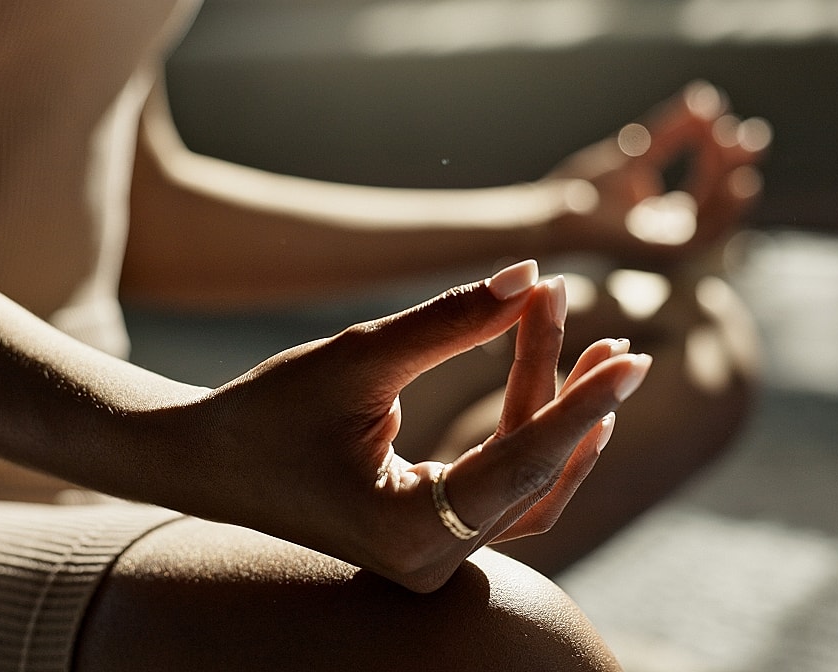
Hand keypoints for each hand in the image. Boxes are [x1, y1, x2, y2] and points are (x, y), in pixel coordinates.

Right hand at [158, 260, 650, 591]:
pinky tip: (561, 391)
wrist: (206, 461)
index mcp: (408, 533)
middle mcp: (429, 562)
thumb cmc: (267, 412)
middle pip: (530, 475)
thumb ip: (450, 321)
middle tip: (609, 334)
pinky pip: (504, 493)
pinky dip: (531, 441)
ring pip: (525, 487)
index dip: (579, 407)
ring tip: (593, 348)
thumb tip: (530, 275)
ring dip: (557, 418)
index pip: (519, 466)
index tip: (631, 362)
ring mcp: (432, 556)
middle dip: (568, 398)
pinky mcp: (431, 535)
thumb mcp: (360, 356)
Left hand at [545, 81, 770, 269]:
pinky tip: (738, 181)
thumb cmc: (585, 187)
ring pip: (716, 216)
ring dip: (733, 182)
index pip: (706, 186)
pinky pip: (705, 233)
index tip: (727, 123)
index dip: (721, 156)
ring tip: (743, 148)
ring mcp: (668, 246)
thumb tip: (707, 99)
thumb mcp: (638, 151)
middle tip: (752, 135)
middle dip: (735, 168)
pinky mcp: (662, 253)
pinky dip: (725, 209)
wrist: (553, 210)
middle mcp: (671, 233)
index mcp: (667, 216)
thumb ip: (672, 130)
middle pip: (716, 201)